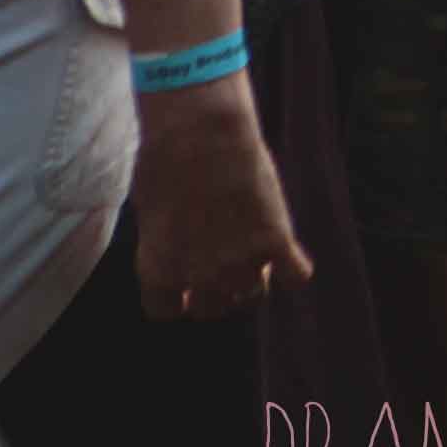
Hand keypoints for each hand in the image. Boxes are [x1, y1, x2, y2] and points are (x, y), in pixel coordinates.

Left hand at [129, 76, 309, 320]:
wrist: (201, 134)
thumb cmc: (165, 163)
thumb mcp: (150, 214)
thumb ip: (165, 243)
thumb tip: (182, 248)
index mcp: (159, 271)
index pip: (166, 311)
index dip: (176, 294)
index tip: (182, 279)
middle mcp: (199, 277)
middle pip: (212, 309)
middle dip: (215, 290)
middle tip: (221, 260)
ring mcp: (241, 262)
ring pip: (253, 296)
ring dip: (252, 279)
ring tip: (252, 252)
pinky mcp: (276, 241)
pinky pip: (297, 276)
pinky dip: (295, 268)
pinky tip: (287, 250)